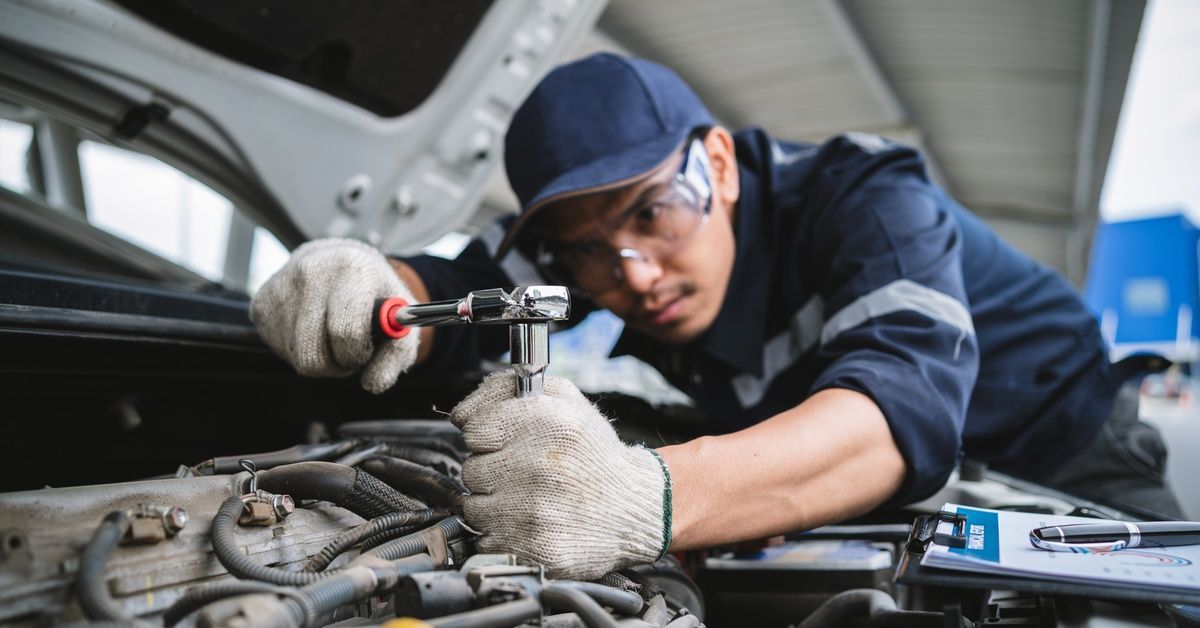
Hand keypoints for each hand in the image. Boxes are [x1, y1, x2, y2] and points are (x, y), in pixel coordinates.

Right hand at [250, 238, 418, 393]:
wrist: (336, 261)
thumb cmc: (371, 294)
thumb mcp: (399, 319)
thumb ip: (397, 354)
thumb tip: (373, 383)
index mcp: (353, 269)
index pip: (345, 332)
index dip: (357, 353)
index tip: (364, 350)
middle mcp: (312, 271)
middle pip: (314, 353)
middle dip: (336, 363)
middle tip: (349, 351)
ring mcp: (281, 287)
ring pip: (297, 356)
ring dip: (319, 359)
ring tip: (332, 337)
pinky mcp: (261, 303)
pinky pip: (280, 350)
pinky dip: (299, 351)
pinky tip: (313, 330)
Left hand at [449, 373, 670, 579]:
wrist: (635, 507)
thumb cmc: (594, 454)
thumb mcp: (565, 400)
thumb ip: (508, 389)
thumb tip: (461, 412)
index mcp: (547, 422)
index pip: (474, 429)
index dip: (487, 437)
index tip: (505, 444)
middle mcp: (539, 465)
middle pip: (471, 470)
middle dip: (492, 471)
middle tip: (523, 474)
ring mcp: (534, 510)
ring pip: (474, 507)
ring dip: (493, 504)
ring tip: (527, 499)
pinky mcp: (534, 547)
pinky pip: (486, 539)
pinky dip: (501, 533)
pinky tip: (529, 523)